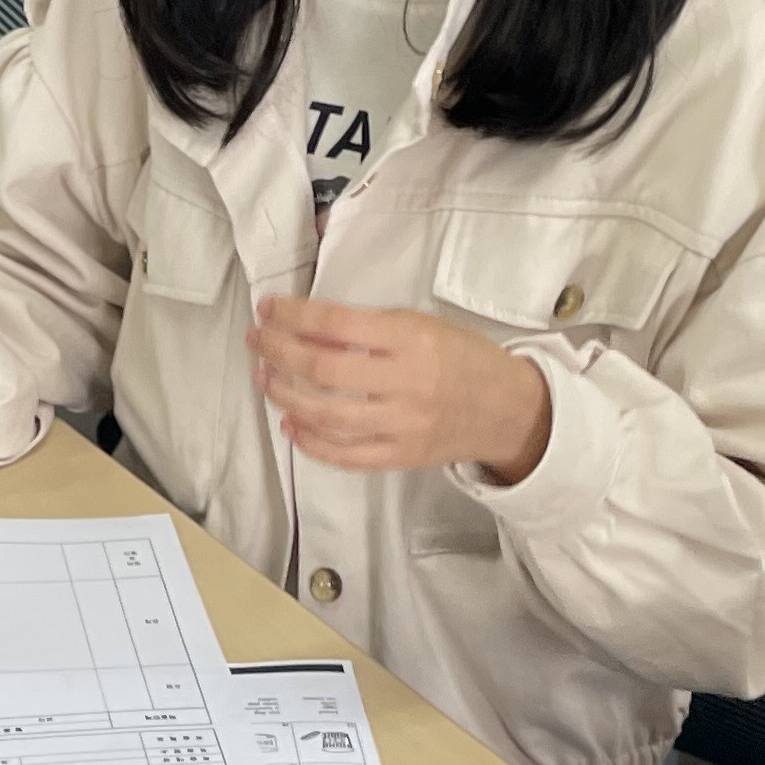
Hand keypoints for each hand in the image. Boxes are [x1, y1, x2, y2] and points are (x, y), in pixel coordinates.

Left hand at [248, 297, 553, 480]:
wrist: (507, 408)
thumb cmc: (462, 359)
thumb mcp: (423, 325)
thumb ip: (369, 328)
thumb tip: (307, 328)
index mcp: (413, 339)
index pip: (337, 324)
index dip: (293, 315)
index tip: (269, 308)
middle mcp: (406, 382)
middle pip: (324, 370)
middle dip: (278, 353)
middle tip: (258, 341)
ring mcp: (403, 424)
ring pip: (327, 415)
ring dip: (285, 395)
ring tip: (265, 379)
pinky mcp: (401, 456)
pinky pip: (345, 454)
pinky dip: (311, 441)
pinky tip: (290, 424)